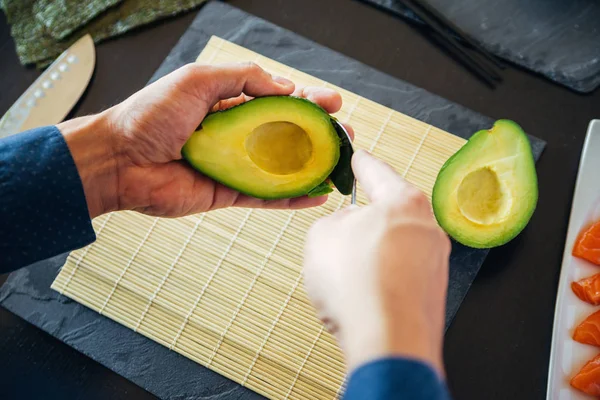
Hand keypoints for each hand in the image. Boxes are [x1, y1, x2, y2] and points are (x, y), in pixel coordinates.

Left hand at [57, 62, 351, 217]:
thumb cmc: (151, 114)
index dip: (308, 100)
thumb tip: (285, 87)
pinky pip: (267, 197)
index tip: (333, 102)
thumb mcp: (198, 79)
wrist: (119, 159)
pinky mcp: (229, 194)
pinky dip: (293, 198)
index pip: (279, 100)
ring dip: (314, 165)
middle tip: (344, 135)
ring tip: (342, 162)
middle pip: (288, 135)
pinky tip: (318, 194)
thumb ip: (242, 78)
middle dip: (318, 134)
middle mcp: (236, 135)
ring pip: (283, 167)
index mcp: (229, 103)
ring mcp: (234, 166)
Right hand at [303, 150, 450, 374]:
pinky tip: (361, 295)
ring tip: (344, 275)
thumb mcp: (322, 236)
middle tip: (339, 229)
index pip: (378, 172)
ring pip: (392, 246)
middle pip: (388, 213)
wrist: (388, 343)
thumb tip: (348, 225)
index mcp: (404, 202)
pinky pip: (399, 275)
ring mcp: (434, 262)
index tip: (357, 155)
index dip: (361, 162)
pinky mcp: (432, 292)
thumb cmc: (357, 284)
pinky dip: (379, 280)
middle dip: (363, 220)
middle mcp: (428, 228)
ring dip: (369, 255)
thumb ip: (334, 220)